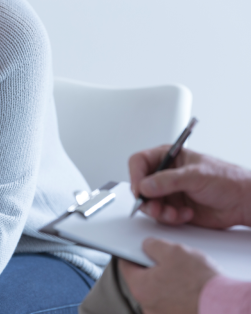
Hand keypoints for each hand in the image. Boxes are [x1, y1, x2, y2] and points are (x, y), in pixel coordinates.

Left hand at [119, 238, 217, 313]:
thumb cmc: (198, 281)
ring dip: (165, 281)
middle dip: (152, 267)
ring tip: (182, 273)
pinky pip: (170, 301)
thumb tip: (146, 245)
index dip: (130, 253)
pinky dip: (175, 293)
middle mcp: (147, 305)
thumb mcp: (172, 250)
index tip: (133, 249)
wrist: (224, 305)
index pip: (125, 266)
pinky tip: (188, 286)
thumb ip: (152, 245)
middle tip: (166, 259)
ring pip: (157, 291)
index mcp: (140, 287)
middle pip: (142, 279)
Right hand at [129, 145, 250, 228]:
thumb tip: (145, 185)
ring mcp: (168, 192)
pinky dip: (171, 218)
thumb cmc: (227, 180)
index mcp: (168, 157)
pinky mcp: (173, 207)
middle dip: (147, 200)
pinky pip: (160, 215)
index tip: (139, 190)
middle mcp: (165, 174)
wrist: (242, 202)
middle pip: (140, 185)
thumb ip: (168, 180)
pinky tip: (186, 214)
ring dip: (159, 212)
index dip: (135, 175)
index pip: (139, 162)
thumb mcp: (196, 175)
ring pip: (148, 203)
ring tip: (174, 213)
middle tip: (156, 208)